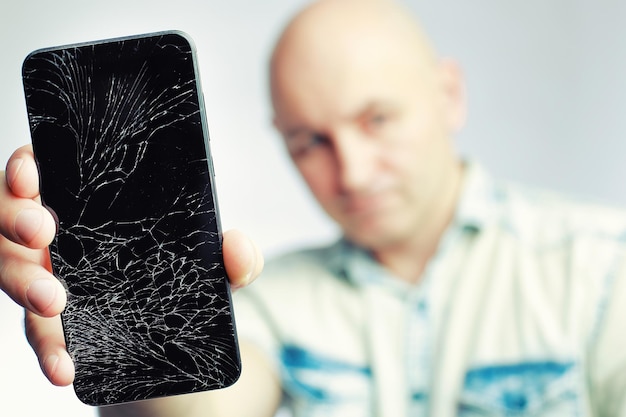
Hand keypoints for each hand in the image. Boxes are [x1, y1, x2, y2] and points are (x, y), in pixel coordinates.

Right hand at [0, 145, 262, 386]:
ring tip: (55, 301)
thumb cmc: (181, 280)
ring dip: (24, 281)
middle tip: (43, 230)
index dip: (28, 166)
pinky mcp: (52, 325)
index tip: (34, 172)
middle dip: (15, 217)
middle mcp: (60, 237)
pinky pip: (38, 334)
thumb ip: (233, 254)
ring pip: (11, 271)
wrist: (176, 342)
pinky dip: (49, 350)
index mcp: (89, 205)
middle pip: (13, 217)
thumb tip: (237, 247)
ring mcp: (49, 279)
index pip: (46, 171)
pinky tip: (66, 364)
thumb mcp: (213, 265)